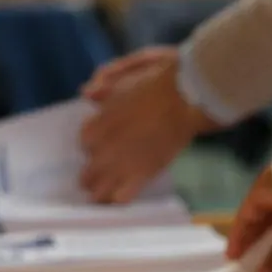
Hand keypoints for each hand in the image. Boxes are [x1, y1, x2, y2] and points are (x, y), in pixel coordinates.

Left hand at [78, 52, 215, 203]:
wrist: (187, 95)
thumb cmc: (159, 79)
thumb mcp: (127, 71)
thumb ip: (104, 83)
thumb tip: (86, 94)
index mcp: (99, 122)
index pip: (84, 141)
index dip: (94, 143)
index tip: (103, 144)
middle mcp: (104, 146)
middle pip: (87, 170)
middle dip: (92, 174)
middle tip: (101, 176)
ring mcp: (122, 162)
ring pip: (98, 189)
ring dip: (99, 192)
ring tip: (104, 196)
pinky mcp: (143, 174)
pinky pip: (122, 197)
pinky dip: (118, 200)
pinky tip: (120, 199)